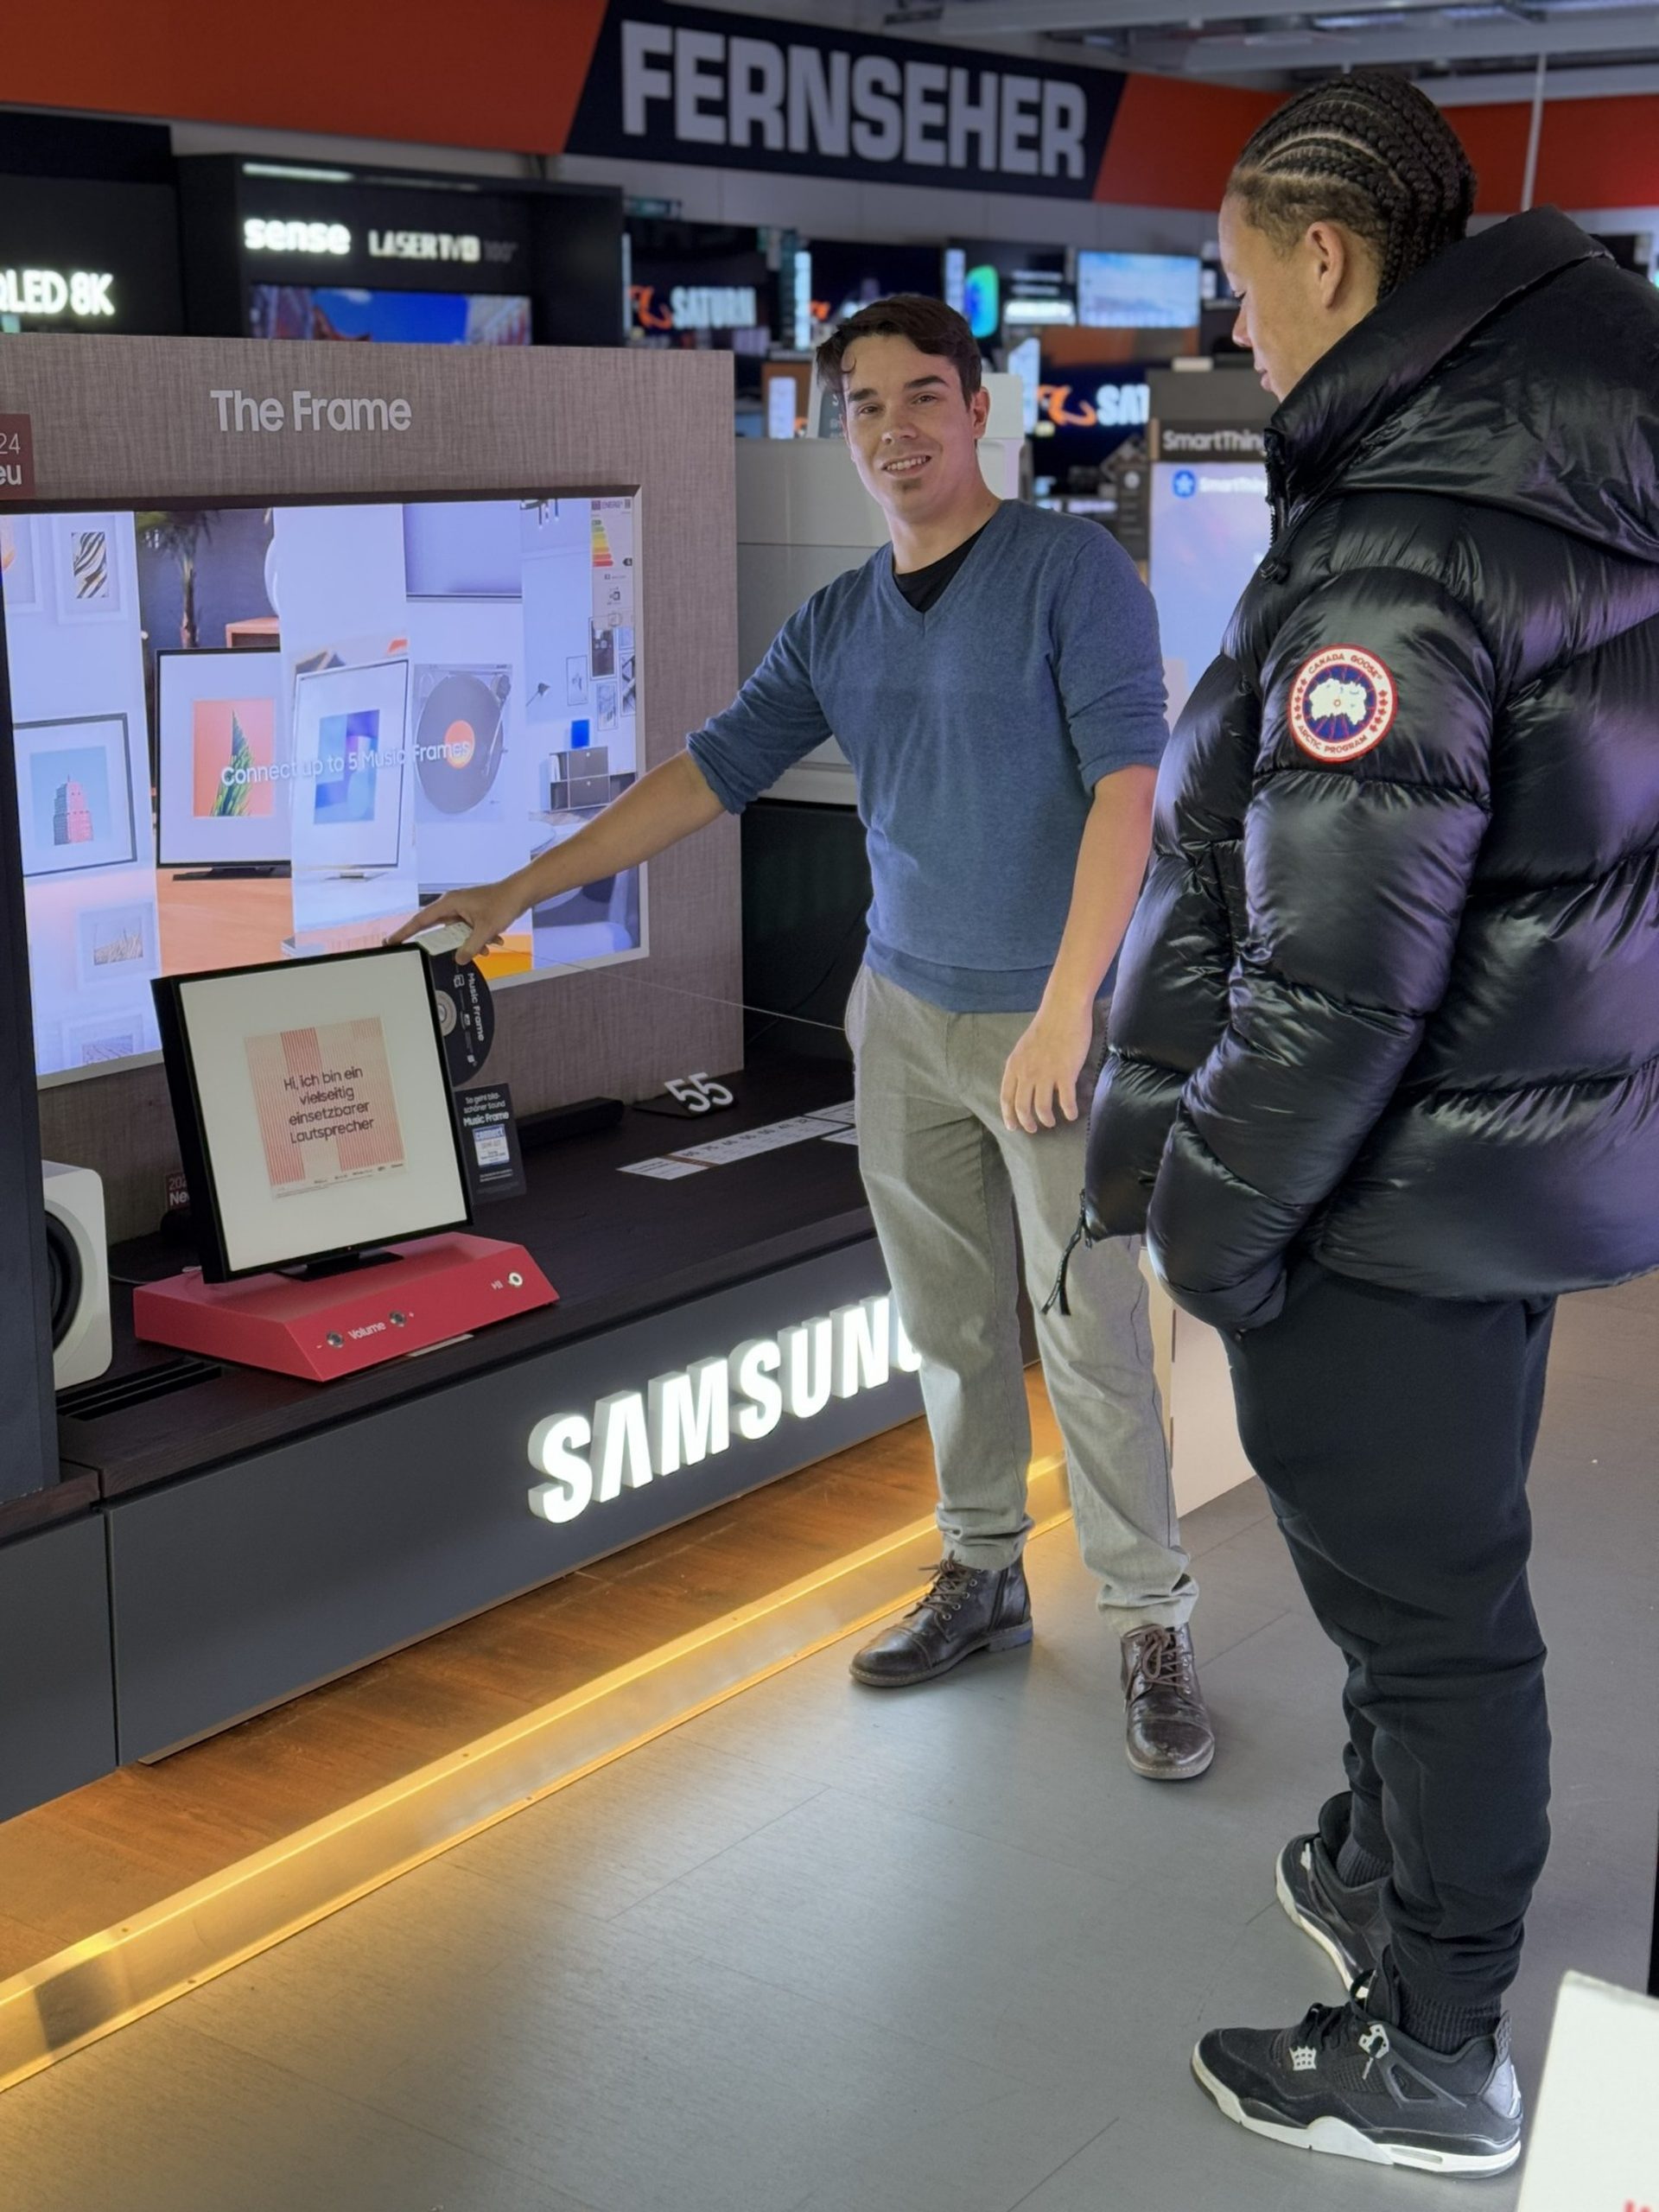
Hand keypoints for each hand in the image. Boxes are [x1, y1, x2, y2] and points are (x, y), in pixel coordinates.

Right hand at [384, 875, 525, 963]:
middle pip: (439, 930)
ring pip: (457, 933)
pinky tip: (493, 940)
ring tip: (486, 944)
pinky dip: (478, 938)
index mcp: (449, 903)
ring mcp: (462, 909)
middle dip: (449, 943)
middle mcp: (452, 905)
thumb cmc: (503, 903)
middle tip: (446, 953)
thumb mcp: (485, 930)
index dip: (405, 932)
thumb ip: (470, 947)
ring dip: (469, 942)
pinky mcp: (472, 913)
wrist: (521, 893)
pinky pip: (468, 931)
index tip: (391, 941)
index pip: (420, 921)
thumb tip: (460, 959)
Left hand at [1000, 1000, 1096, 1133]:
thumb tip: (1023, 1083)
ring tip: (1052, 1122)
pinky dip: (1068, 1111)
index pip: (1006, 1098)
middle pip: (1022, 1107)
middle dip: (1027, 1122)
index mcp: (1014, 1066)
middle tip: (1034, 1129)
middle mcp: (1027, 1073)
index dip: (1009, 1116)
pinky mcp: (1066, 1073)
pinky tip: (1071, 1114)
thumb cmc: (1046, 1026)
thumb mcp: (1024, 1047)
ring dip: (1047, 1119)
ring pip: (1043, 1108)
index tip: (1013, 1127)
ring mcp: (1046, 1074)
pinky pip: (1066, 1101)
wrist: (1063, 1010)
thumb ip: (1022, 1066)